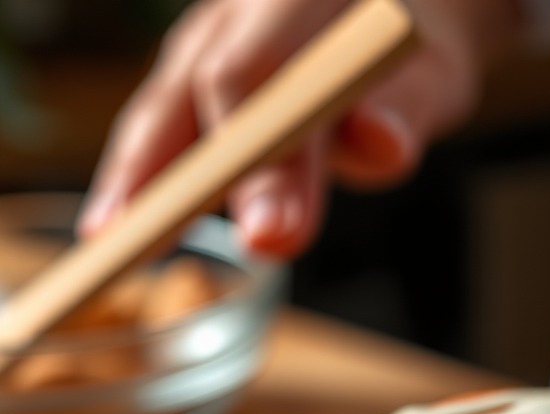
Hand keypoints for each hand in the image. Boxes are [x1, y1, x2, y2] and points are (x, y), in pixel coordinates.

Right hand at [78, 0, 520, 258]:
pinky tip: (120, 220)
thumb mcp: (434, 75)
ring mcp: (212, 30)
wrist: (400, 9)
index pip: (259, 75)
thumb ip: (406, 109)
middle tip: (151, 246)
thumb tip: (379, 142)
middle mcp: (242, 5)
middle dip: (178, 175)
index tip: (267, 235)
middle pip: (194, 88)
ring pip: (166, 102)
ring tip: (108, 239)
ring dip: (136, 174)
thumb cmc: (415, 49)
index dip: (258, 159)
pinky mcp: (199, 64)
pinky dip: (143, 170)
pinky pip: (166, 116)